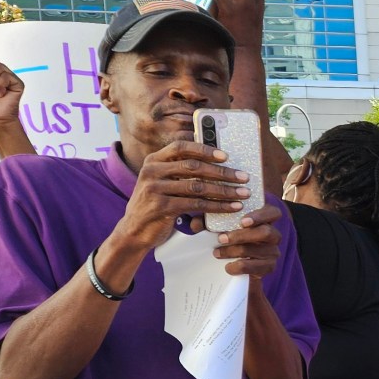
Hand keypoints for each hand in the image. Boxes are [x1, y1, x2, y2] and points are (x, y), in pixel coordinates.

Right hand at [111, 137, 254, 255]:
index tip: (226, 156)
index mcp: (154, 160)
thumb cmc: (156, 205)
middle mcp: (152, 171)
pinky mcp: (161, 207)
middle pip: (193, 166)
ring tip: (243, 194)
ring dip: (224, 190)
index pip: (181, 147)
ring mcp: (154, 188)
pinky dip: (217, 206)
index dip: (205, 149)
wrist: (134, 231)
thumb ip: (180, 172)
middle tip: (244, 177)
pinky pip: (196, 204)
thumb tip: (216, 165)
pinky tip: (231, 207)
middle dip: (222, 172)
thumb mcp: (163, 184)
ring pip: (197, 186)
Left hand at [213, 204, 283, 279]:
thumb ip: (208, 222)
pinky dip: (240, 267)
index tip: (243, 221)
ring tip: (217, 252)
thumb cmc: (229, 239)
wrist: (237, 266)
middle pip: (266, 232)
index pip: (273, 212)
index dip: (261, 215)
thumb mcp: (219, 228)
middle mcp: (273, 234)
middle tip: (221, 238)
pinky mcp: (270, 267)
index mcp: (264, 219)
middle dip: (242, 235)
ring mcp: (273, 251)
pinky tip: (228, 267)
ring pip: (258, 249)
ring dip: (235, 251)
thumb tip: (196, 223)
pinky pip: (256, 266)